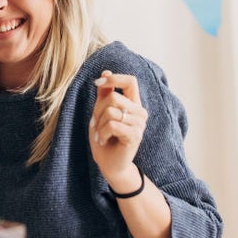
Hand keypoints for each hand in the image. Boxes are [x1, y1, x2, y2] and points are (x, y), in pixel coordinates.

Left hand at [89, 70, 147, 191]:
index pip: (130, 81)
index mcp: (133, 103)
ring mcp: (139, 124)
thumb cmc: (105, 138)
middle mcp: (140, 112)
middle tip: (97, 124)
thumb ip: (105, 94)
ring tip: (101, 134)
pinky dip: (102, 133)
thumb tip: (106, 72)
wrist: (109, 164)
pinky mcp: (135, 136)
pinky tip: (104, 140)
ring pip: (111, 111)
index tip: (98, 83)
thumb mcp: (101, 113)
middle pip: (114, 97)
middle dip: (98, 110)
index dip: (114, 79)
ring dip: (99, 124)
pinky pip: (112, 125)